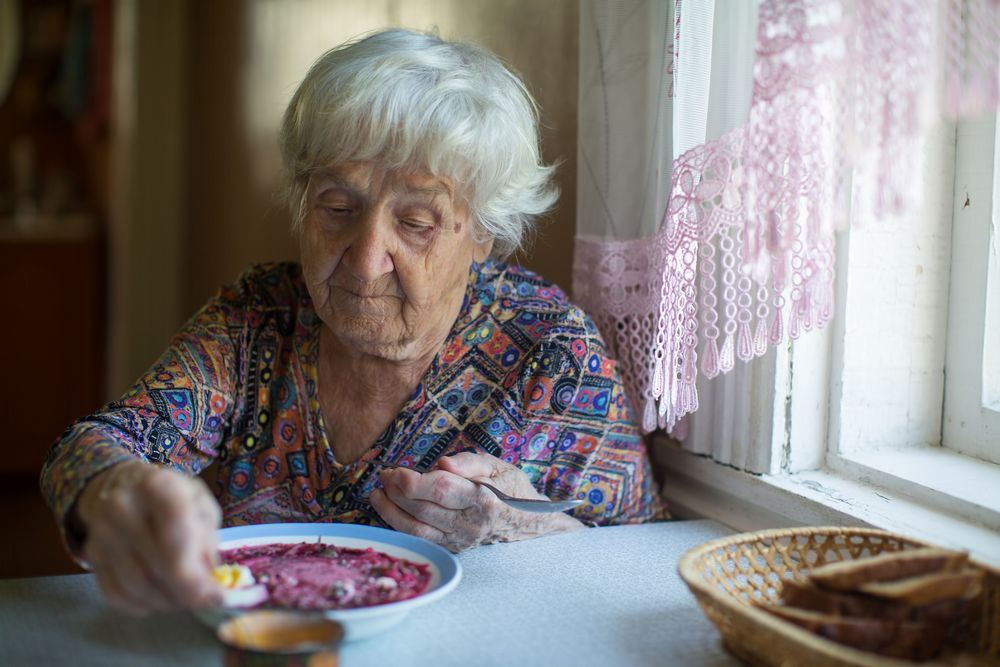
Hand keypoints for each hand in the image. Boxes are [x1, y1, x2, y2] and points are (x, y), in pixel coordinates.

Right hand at [73, 460, 223, 614]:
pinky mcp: (91, 554)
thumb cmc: (172, 495)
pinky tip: (159, 597)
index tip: (216, 597)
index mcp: (158, 487)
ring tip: (184, 597)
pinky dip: (142, 605)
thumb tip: (206, 583)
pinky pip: (115, 594)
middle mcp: (122, 508)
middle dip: (185, 595)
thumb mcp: (200, 504)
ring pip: (136, 587)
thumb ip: (207, 541)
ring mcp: (101, 532)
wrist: (121, 484)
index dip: (195, 579)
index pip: (175, 543)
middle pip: (156, 570)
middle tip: (204, 601)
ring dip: (165, 602)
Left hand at [369, 452, 582, 551]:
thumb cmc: (510, 488)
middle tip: (384, 475)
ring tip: (377, 494)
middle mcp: (471, 525)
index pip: (441, 491)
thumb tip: (442, 464)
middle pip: (423, 510)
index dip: (413, 481)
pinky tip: (389, 510)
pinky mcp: (452, 548)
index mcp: (484, 500)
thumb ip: (469, 463)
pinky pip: (420, 540)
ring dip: (391, 512)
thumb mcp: (497, 465)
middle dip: (397, 492)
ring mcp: (461, 541)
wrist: (527, 521)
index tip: (396, 470)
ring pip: (416, 530)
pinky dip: (399, 525)